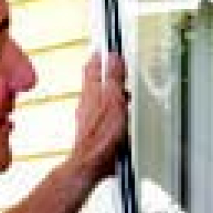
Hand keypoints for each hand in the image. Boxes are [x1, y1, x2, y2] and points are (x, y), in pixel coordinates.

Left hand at [69, 50, 129, 186]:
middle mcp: (87, 102)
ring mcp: (89, 117)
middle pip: (95, 80)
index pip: (93, 65)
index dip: (101, 55)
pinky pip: (104, 115)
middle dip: (107, 73)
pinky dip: (113, 111)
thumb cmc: (101, 136)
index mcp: (92, 90)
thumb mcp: (114, 101)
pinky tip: (121, 117)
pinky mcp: (94, 131)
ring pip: (100, 98)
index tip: (109, 48)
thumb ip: (114, 79)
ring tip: (124, 91)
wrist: (92, 164)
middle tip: (116, 65)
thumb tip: (113, 57)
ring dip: (112, 93)